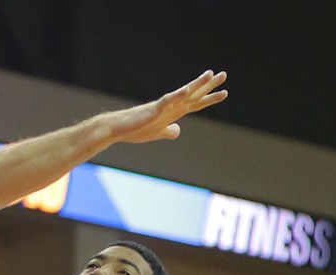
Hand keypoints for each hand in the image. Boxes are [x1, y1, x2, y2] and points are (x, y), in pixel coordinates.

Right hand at [104, 69, 227, 143]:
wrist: (117, 129)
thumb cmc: (134, 130)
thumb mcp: (156, 133)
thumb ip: (168, 131)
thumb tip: (178, 130)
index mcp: (172, 113)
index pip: (194, 104)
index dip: (209, 98)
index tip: (223, 92)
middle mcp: (170, 107)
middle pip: (193, 95)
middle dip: (208, 86)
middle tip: (224, 75)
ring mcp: (162, 107)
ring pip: (183, 94)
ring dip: (197, 84)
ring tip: (211, 74)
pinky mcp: (153, 109)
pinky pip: (168, 101)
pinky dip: (178, 95)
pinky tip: (187, 90)